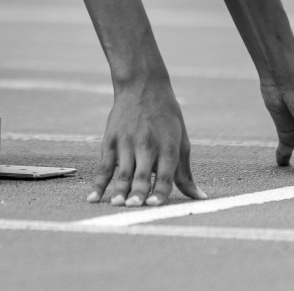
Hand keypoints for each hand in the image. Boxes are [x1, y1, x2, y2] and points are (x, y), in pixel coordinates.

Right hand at [87, 80, 203, 206]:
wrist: (142, 85)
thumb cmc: (166, 117)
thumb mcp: (181, 141)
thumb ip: (185, 173)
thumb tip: (199, 197)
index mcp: (168, 147)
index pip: (165, 175)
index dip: (159, 191)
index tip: (154, 206)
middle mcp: (147, 145)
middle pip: (142, 174)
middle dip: (138, 192)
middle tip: (133, 208)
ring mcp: (127, 142)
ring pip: (122, 171)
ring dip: (119, 190)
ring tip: (117, 205)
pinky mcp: (111, 140)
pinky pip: (104, 166)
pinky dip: (98, 183)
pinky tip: (93, 198)